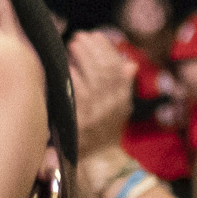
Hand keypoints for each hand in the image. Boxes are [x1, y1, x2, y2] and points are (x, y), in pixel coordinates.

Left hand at [68, 30, 138, 160]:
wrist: (99, 162)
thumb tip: (130, 65)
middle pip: (106, 71)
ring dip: (84, 59)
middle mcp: (112, 107)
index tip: (97, 36)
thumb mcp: (119, 108)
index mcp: (122, 101)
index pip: (119, 69)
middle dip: (94, 50)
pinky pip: (78, 95)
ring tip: (74, 44)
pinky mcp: (80, 122)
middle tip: (81, 36)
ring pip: (93, 79)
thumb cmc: (104, 132)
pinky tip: (67, 66)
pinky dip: (74, 77)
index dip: (108, 50)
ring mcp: (96, 114)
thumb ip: (123, 86)